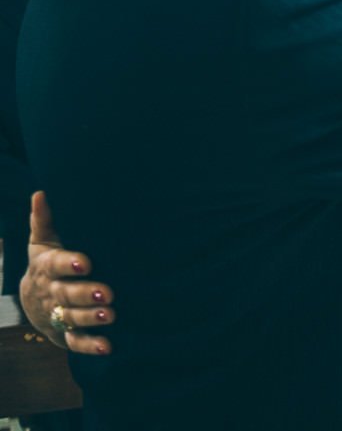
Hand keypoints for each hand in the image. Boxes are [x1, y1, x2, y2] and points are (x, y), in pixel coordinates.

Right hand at [20, 191, 114, 353]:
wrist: (33, 300)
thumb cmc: (47, 263)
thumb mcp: (42, 242)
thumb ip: (44, 220)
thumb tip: (41, 193)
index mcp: (47, 267)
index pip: (56, 265)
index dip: (69, 264)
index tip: (86, 263)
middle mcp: (51, 292)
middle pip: (66, 294)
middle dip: (85, 294)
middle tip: (107, 291)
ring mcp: (57, 314)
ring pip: (71, 318)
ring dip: (90, 318)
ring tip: (110, 314)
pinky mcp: (64, 334)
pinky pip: (75, 342)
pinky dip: (90, 346)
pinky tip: (108, 346)